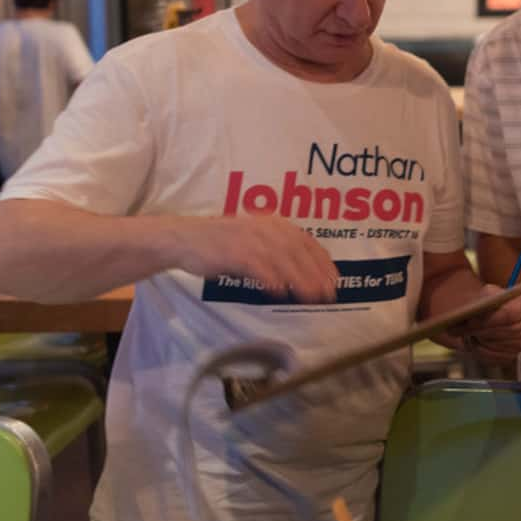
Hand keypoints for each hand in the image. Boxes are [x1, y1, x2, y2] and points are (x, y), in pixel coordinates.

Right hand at [174, 216, 338, 302]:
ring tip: (312, 297)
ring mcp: (249, 238)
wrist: (185, 239)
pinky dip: (271, 278)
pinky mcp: (233, 251)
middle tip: (329, 294)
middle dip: (317, 273)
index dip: (323, 261)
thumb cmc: (222, 244)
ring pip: (283, 259)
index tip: (335, 279)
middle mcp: (266, 227)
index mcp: (274, 223)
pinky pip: (257, 266)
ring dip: (300, 279)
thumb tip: (304, 273)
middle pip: (299, 251)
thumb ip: (277, 251)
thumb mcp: (255, 241)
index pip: (307, 241)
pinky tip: (280, 292)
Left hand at [456, 284, 520, 362]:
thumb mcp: (486, 293)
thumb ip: (483, 300)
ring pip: (495, 346)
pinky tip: (473, 341)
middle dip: (481, 331)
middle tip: (462, 329)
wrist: (486, 316)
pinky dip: (479, 350)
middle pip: (503, 332)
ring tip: (467, 332)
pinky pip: (492, 357)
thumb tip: (476, 316)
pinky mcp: (510, 357)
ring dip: (478, 340)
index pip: (510, 315)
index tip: (472, 321)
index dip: (490, 319)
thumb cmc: (487, 302)